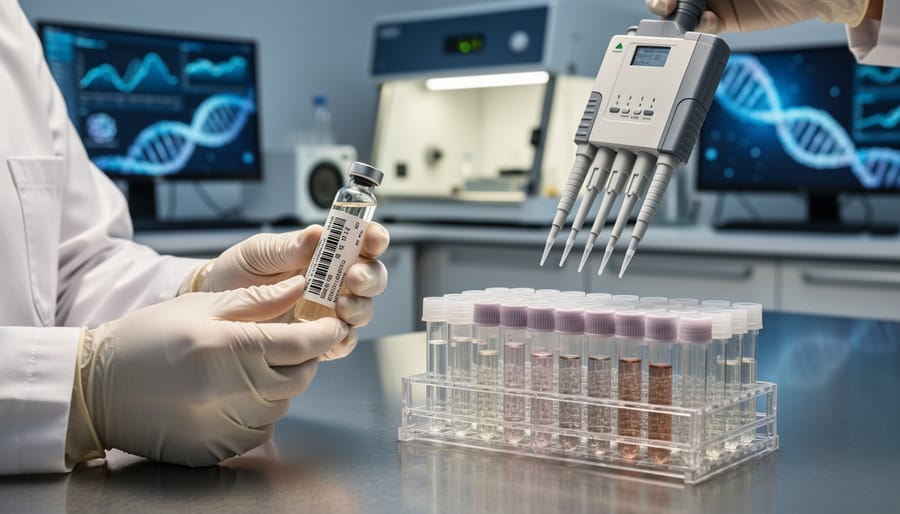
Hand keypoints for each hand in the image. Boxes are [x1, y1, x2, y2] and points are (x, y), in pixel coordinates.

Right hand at [69, 276, 348, 466]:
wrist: (98, 388)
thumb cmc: (147, 338)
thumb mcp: (202, 306)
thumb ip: (257, 300)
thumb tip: (300, 289)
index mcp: (230, 348)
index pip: (301, 344)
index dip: (325, 333)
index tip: (332, 325)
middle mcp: (233, 391)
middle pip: (300, 376)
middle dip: (306, 356)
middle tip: (293, 341)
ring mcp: (226, 425)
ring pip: (284, 404)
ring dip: (282, 384)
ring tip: (256, 366)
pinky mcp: (218, 449)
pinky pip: (262, 429)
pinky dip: (262, 410)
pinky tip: (238, 394)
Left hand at [182, 223, 389, 358]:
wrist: (213, 306)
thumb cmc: (239, 273)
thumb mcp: (259, 253)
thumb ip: (289, 247)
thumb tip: (318, 234)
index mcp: (325, 255)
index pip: (361, 243)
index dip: (374, 239)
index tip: (372, 238)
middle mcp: (333, 283)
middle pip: (371, 278)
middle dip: (369, 277)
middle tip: (353, 278)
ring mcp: (328, 312)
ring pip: (363, 310)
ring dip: (360, 307)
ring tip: (341, 306)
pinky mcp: (318, 339)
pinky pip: (342, 341)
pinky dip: (344, 337)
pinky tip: (333, 332)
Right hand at [646, 0, 870, 32]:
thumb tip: (705, 11)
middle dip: (664, 1)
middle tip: (666, 5)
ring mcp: (714, 1)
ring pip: (683, 12)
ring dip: (678, 17)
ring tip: (682, 18)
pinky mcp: (724, 20)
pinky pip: (702, 27)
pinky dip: (699, 28)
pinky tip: (708, 21)